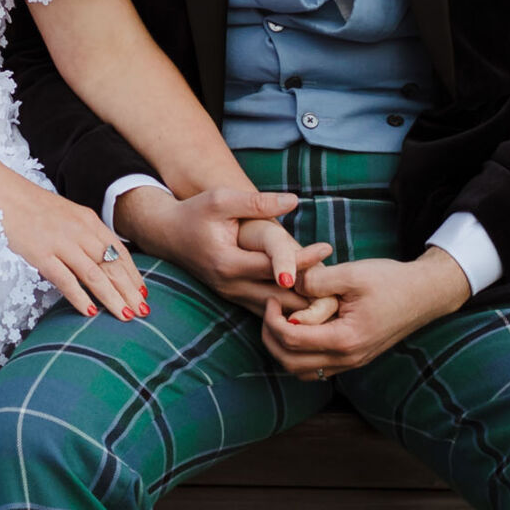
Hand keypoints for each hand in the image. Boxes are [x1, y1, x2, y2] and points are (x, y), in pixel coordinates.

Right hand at [0, 183, 148, 322]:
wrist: (5, 195)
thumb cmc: (35, 208)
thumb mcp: (68, 215)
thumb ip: (86, 234)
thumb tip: (102, 257)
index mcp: (89, 221)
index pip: (119, 251)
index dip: (133, 273)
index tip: (143, 292)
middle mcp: (80, 232)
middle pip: (111, 266)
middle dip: (129, 291)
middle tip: (142, 311)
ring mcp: (61, 243)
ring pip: (94, 275)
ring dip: (112, 297)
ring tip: (125, 315)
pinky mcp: (41, 255)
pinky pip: (66, 280)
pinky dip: (80, 297)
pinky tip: (90, 312)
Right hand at [117, 183, 316, 315]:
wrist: (167, 233)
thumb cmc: (194, 212)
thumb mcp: (221, 199)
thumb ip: (257, 202)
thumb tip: (294, 201)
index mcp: (228, 263)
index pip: (273, 266)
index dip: (302, 259)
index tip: (327, 248)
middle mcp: (230, 285)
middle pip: (278, 296)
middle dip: (309, 294)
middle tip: (342, 286)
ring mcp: (232, 295)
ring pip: (274, 310)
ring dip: (302, 307)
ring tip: (335, 299)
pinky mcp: (235, 298)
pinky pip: (267, 310)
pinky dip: (289, 308)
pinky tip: (313, 304)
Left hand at [261, 248, 470, 380]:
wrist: (425, 294)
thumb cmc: (391, 281)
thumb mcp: (351, 273)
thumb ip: (316, 281)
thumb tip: (287, 284)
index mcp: (345, 339)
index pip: (291, 340)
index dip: (272, 319)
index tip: (272, 297)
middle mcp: (347, 359)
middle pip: (290, 362)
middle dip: (271, 336)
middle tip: (270, 309)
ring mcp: (352, 362)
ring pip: (301, 370)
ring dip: (283, 348)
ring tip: (282, 319)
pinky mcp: (354, 359)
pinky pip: (316, 368)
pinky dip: (300, 354)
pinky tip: (301, 328)